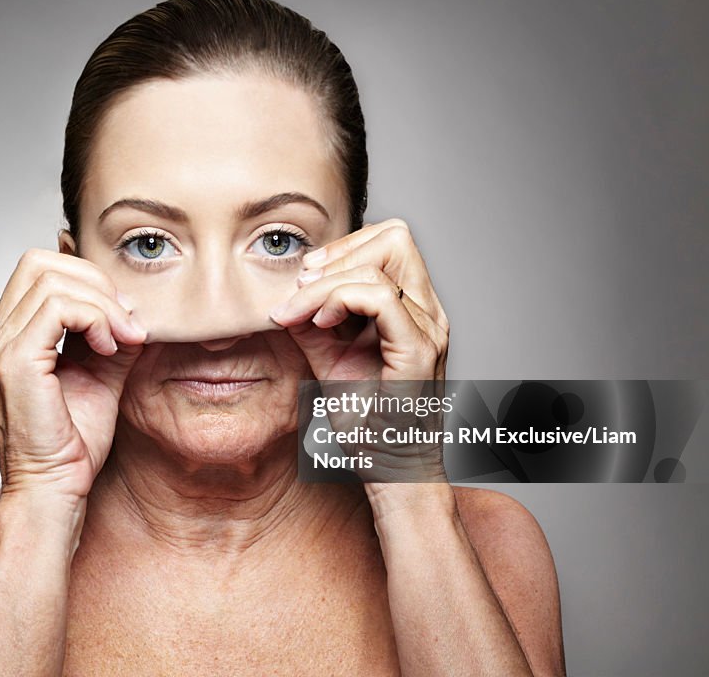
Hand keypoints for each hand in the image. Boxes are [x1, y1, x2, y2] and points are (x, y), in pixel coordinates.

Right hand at [0, 249, 146, 500]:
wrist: (53, 490)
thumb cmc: (72, 443)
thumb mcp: (102, 374)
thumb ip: (111, 335)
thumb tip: (135, 306)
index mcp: (9, 335)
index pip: (40, 269)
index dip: (87, 279)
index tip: (122, 315)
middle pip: (41, 262)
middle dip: (95, 282)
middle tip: (126, 320)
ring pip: (52, 280)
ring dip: (102, 303)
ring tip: (123, 337)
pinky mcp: (15, 361)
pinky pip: (58, 308)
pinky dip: (94, 318)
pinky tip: (109, 346)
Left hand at [271, 219, 449, 490]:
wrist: (391, 471)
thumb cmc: (368, 424)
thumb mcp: (328, 361)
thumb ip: (311, 325)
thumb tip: (281, 296)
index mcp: (413, 310)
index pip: (388, 242)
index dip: (343, 248)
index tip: (304, 277)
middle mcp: (428, 313)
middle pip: (395, 237)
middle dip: (339, 253)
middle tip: (303, 285)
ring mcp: (428, 329)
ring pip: (383, 262)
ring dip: (328, 281)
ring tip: (302, 312)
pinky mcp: (417, 350)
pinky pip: (380, 298)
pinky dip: (339, 300)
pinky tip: (318, 323)